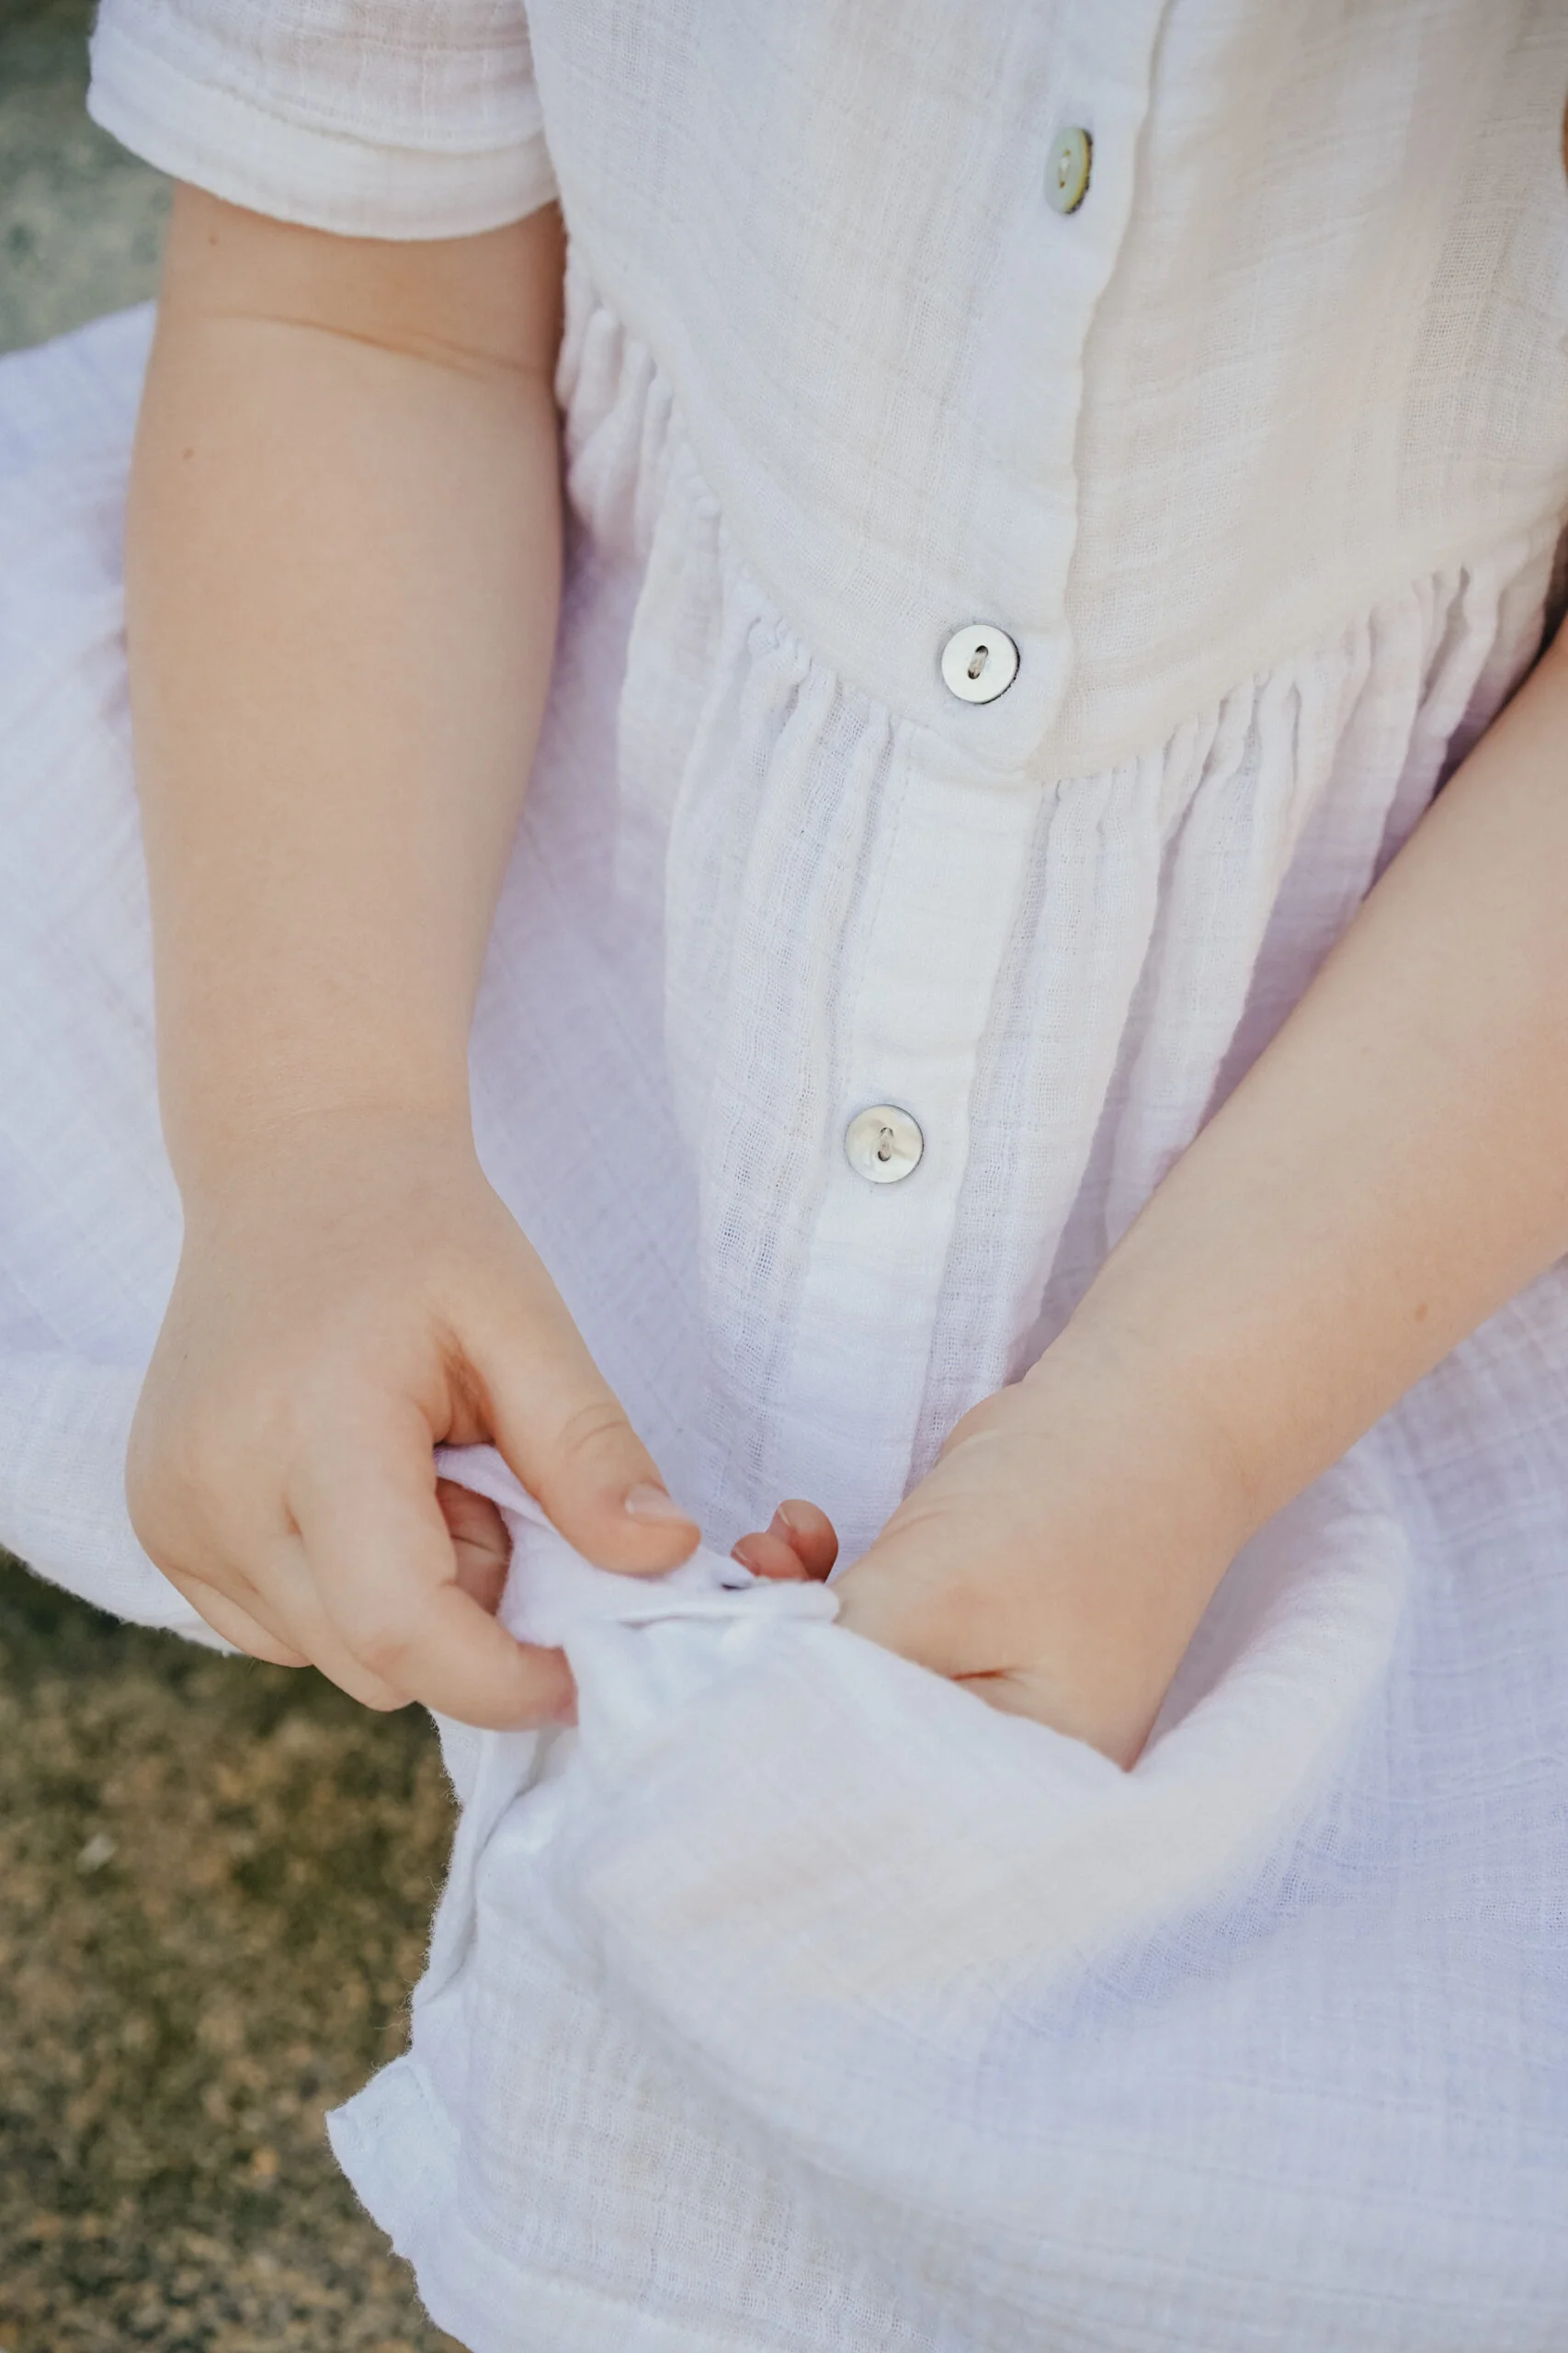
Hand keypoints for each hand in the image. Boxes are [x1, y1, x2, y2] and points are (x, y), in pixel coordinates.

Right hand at [128, 1109, 703, 1725]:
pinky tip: (358, 1486)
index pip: (403, 1630)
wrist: (296, 1165)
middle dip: (464, 1618)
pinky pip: (280, 1628)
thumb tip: (663, 1560)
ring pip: (330, 1656)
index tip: (582, 1671)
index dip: (504, 1680)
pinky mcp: (157, 1526)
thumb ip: (588, 1450)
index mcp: (311, 1429)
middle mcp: (213, 1489)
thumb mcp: (526, 1322)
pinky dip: (344, 1590)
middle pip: (374, 1660)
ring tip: (417, 1470)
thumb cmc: (423, 1237)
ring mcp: (170, 1515)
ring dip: (403, 1602)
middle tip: (486, 1487)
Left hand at [735, 1332, 1250, 1767]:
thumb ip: (840, 1663)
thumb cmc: (1064, 1504)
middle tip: (735, 1591)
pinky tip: (804, 1530)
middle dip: (779, 1668)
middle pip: (861, 1744)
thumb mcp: (936, 1595)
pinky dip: (832, 1587)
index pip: (874, 1799)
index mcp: (1029, 1782)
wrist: (1147, 1403)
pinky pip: (878, 1633)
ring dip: (794, 1614)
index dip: (783, 1741)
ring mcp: (995, 1693)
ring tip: (767, 1549)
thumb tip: (739, 1707)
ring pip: (858, 1677)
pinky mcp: (971, 1634)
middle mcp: (1014, 1758)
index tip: (716, 1673)